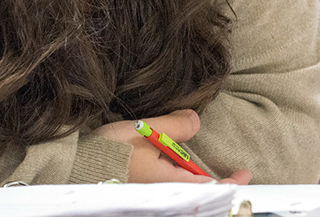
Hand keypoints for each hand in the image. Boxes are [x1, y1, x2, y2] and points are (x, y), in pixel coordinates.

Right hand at [92, 109, 251, 183]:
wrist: (75, 167)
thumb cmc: (108, 151)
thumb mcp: (143, 130)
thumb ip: (174, 126)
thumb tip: (196, 121)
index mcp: (169, 183)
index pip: (209, 187)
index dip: (230, 182)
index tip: (244, 174)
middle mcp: (163, 195)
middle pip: (196, 192)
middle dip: (212, 184)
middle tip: (229, 175)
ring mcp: (151, 197)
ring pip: (182, 192)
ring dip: (193, 182)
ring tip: (198, 171)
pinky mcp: (139, 194)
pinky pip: (167, 191)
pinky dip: (176, 182)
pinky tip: (171, 170)